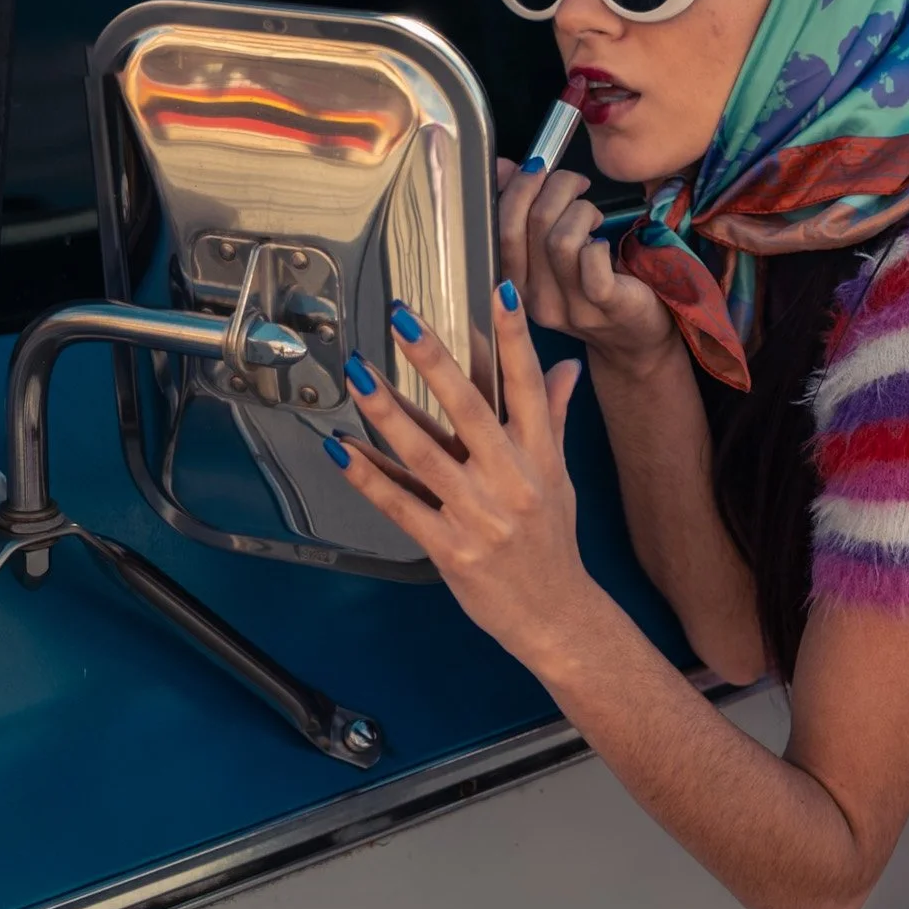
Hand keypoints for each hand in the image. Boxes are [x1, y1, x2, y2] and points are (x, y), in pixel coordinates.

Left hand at [327, 285, 601, 661]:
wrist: (556, 616)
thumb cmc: (553, 542)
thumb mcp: (560, 476)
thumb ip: (555, 418)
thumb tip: (568, 369)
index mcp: (540, 456)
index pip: (529, 386)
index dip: (515, 338)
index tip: (499, 292)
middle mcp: (513, 481)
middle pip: (471, 411)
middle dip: (436, 362)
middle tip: (404, 319)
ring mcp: (480, 517)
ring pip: (427, 454)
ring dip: (388, 411)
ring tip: (358, 373)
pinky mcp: (451, 550)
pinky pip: (401, 506)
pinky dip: (368, 477)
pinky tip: (340, 449)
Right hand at [496, 157, 675, 371]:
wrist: (634, 339)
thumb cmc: (591, 285)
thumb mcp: (551, 252)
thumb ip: (524, 211)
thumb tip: (505, 169)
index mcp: (515, 284)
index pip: (501, 230)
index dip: (518, 189)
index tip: (539, 168)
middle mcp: (535, 300)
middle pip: (530, 226)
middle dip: (554, 188)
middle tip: (575, 183)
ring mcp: (569, 307)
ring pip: (561, 240)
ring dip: (581, 211)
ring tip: (593, 216)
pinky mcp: (605, 305)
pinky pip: (591, 262)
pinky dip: (598, 242)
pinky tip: (604, 243)